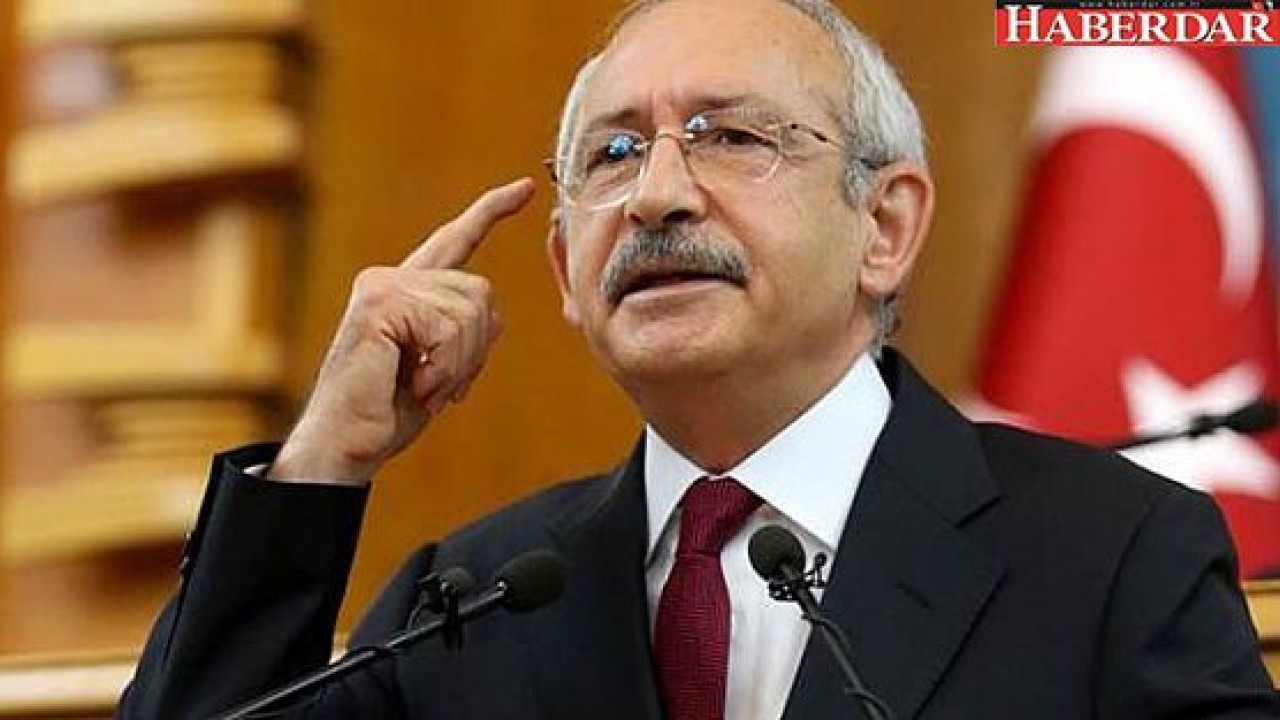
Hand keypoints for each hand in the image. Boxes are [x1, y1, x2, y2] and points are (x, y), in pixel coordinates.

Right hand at [270, 178, 535, 482]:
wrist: (347, 444)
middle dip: (475, 349)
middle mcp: (392, 278)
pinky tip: (415, 382)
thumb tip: (495, 316)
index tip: (525, 187)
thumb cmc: (387, 412)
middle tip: (440, 386)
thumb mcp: (443, 369)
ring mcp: (382, 286)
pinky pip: (448, 327)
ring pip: (471, 310)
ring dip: (458, 363)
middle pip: (481, 293)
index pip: (455, 240)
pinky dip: (444, 366)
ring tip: (424, 387)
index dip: (490, 211)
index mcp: (408, 291)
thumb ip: (466, 334)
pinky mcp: (379, 303)